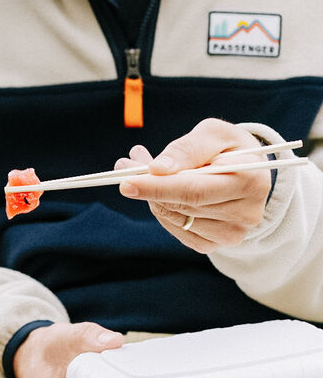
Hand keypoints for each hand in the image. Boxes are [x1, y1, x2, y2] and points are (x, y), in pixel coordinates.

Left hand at [117, 118, 270, 251]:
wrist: (247, 173)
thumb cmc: (227, 148)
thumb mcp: (213, 133)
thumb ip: (186, 149)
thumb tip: (157, 169)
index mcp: (251, 181)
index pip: (195, 190)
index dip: (158, 187)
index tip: (127, 182)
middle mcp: (246, 214)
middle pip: (181, 206)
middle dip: (149, 187)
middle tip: (126, 167)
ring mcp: (231, 234)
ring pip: (174, 218)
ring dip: (154, 197)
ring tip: (151, 174)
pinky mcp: (215, 244)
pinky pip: (176, 230)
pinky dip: (164, 211)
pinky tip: (166, 195)